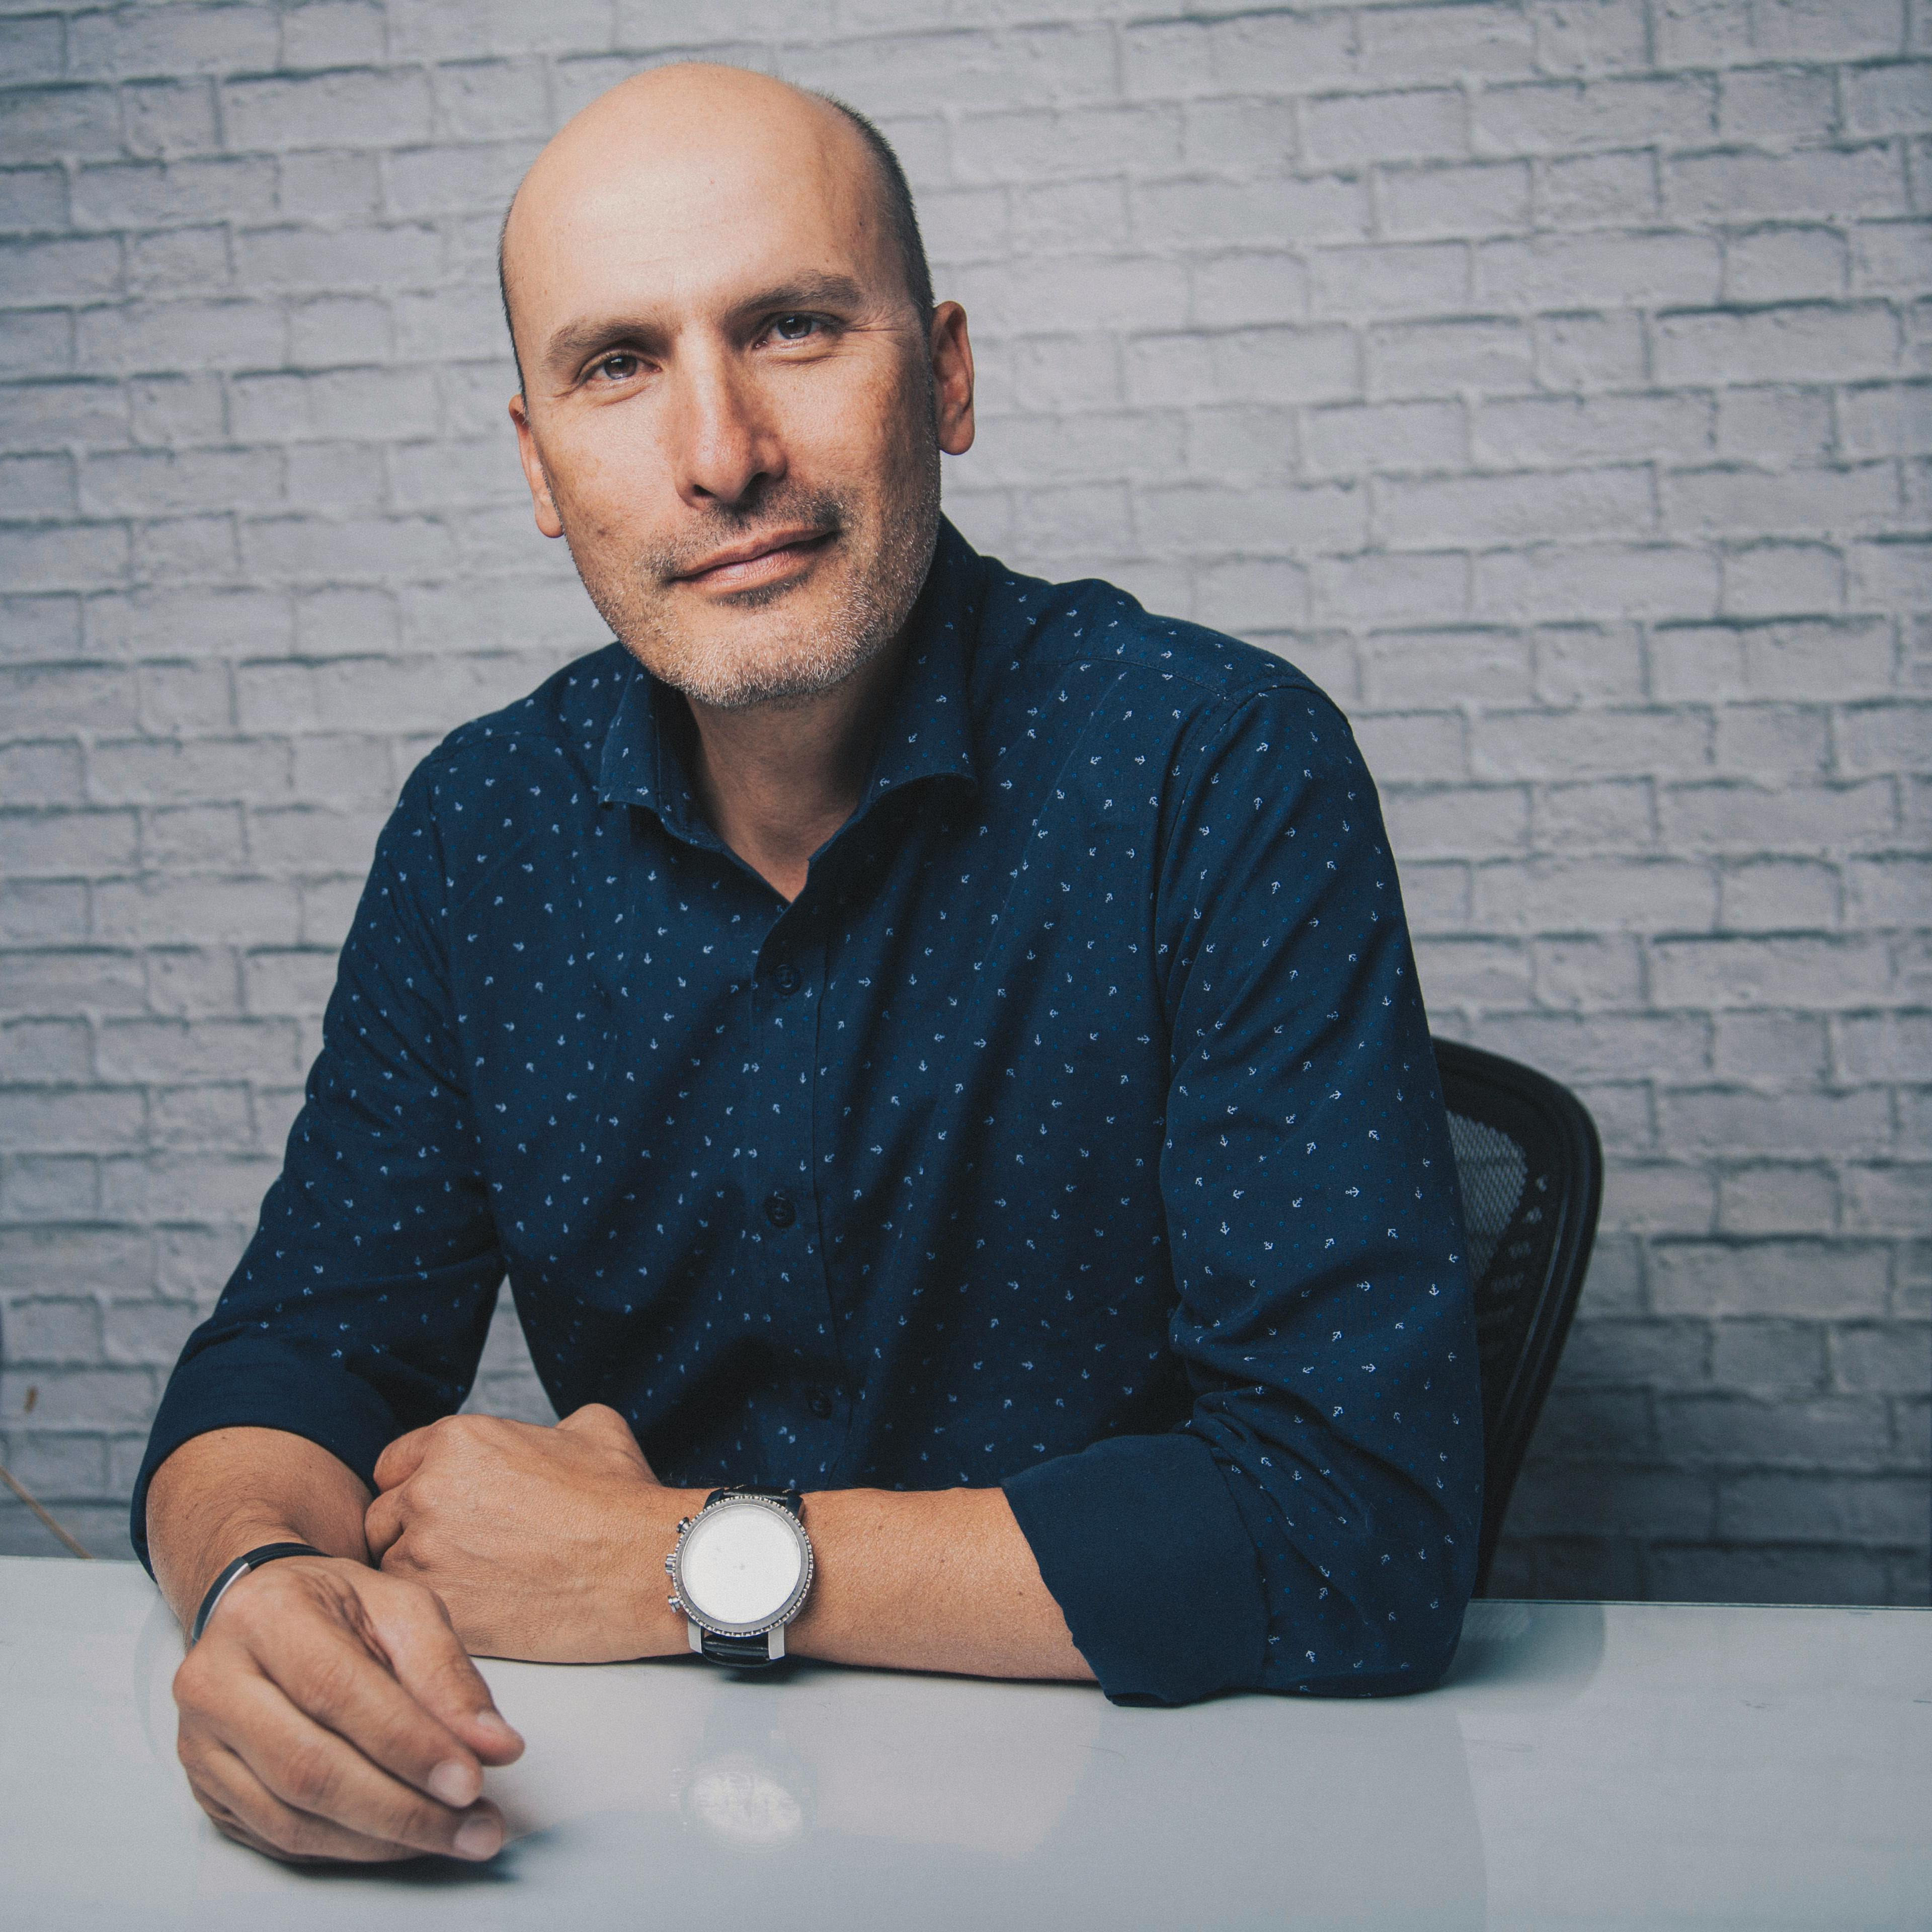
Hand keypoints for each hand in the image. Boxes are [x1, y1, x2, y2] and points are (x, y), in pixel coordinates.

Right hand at [173, 1555, 523, 1864]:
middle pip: (309, 1768)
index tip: (473, 1780)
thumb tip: (497, 1747)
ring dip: (384, 1839)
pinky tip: (403, 1839)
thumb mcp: (401, 1609)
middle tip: (479, 1827)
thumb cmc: (338, 1607)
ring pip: (293, 1817)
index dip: (408, 1743)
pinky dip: (351, 1848)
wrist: (260, 1612)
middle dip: (404, 1809)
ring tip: (456, 1836)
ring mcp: (200, 1746)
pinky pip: (280, 1839)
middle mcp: (215, 1683)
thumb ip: (448, 1673)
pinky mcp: (206, 1792)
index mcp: (265, 1617)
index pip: (337, 1691)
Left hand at [366, 1404, 701, 1661]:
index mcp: (458, 1440)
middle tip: (453, 1551)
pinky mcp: (440, 1607)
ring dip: (419, 1576)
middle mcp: (430, 1490)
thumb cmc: (622, 1501)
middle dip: (408, 1533)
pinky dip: (436, 1611)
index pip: (393, 1464)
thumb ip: (544, 1428)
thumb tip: (546, 1439)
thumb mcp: (591, 1429)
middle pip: (380, 1518)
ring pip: (389, 1567)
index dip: (414, 1486)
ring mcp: (428, 1553)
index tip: (438, 1508)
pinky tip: (475, 1609)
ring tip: (469, 1584)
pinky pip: (412, 1609)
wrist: (645, 1566)